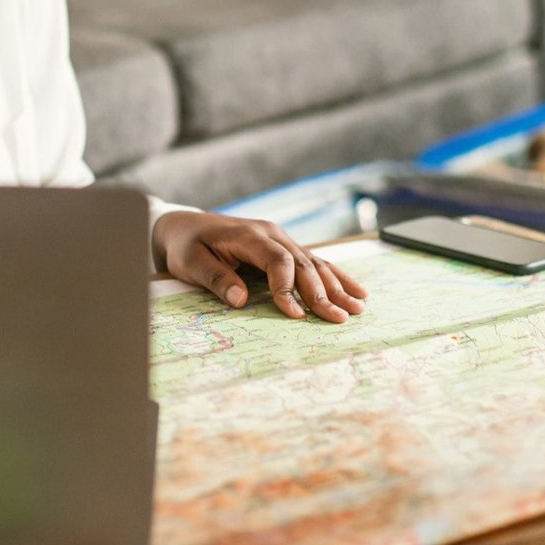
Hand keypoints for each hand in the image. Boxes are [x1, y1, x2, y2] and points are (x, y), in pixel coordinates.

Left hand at [152, 211, 367, 322]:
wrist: (185, 226)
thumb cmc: (186, 245)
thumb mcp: (190, 262)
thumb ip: (215, 279)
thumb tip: (240, 301)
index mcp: (249, 236)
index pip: (278, 261)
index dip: (289, 288)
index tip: (295, 315)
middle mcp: (271, 234)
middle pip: (303, 264)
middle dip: (322, 294)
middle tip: (340, 319)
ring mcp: (280, 239)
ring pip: (314, 263)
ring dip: (336, 286)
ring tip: (358, 308)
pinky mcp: (284, 247)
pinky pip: (314, 262)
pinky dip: (335, 277)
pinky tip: (356, 290)